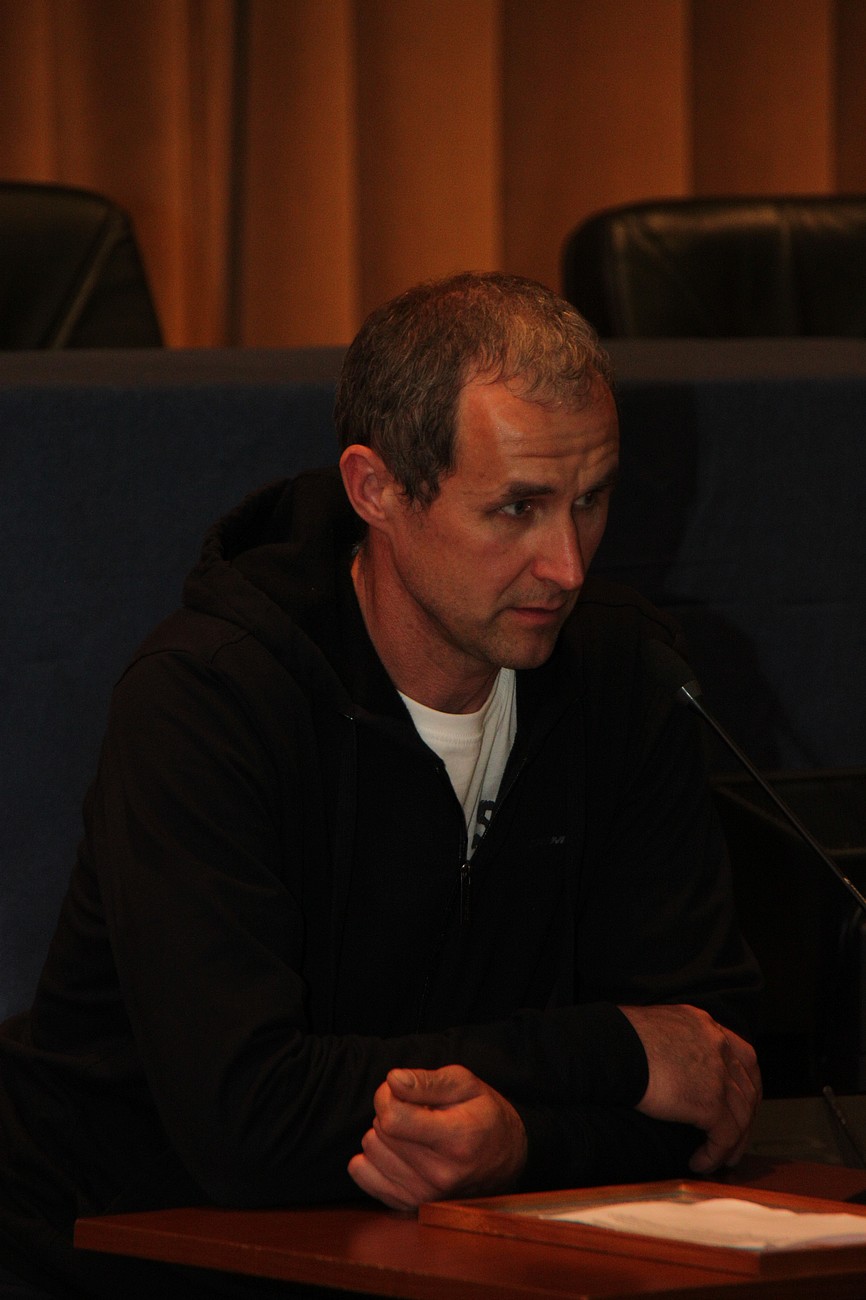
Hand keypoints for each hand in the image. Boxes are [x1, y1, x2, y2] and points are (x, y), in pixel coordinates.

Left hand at [347, 1064, 527, 1210]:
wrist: (506, 1159)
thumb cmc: (485, 1115)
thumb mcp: (466, 1084)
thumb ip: (427, 1081)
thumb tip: (392, 1080)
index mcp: (455, 1140)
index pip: (393, 1119)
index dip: (387, 1096)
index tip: (401, 1091)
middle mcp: (439, 1174)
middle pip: (381, 1132)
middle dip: (390, 1112)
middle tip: (416, 1111)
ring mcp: (424, 1195)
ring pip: (371, 1151)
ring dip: (384, 1136)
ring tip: (412, 1132)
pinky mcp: (410, 1205)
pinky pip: (364, 1176)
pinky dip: (374, 1158)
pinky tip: (397, 1151)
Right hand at [619, 1003, 760, 1172]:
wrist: (613, 1048)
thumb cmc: (617, 1038)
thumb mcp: (655, 1028)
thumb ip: (674, 1044)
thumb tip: (669, 1065)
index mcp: (704, 1025)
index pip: (744, 1057)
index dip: (748, 1084)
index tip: (744, 1103)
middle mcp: (717, 1045)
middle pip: (747, 1089)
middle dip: (745, 1118)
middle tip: (735, 1139)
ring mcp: (718, 1074)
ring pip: (740, 1117)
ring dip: (733, 1143)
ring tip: (720, 1159)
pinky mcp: (710, 1102)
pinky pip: (724, 1137)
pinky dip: (715, 1154)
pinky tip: (699, 1162)